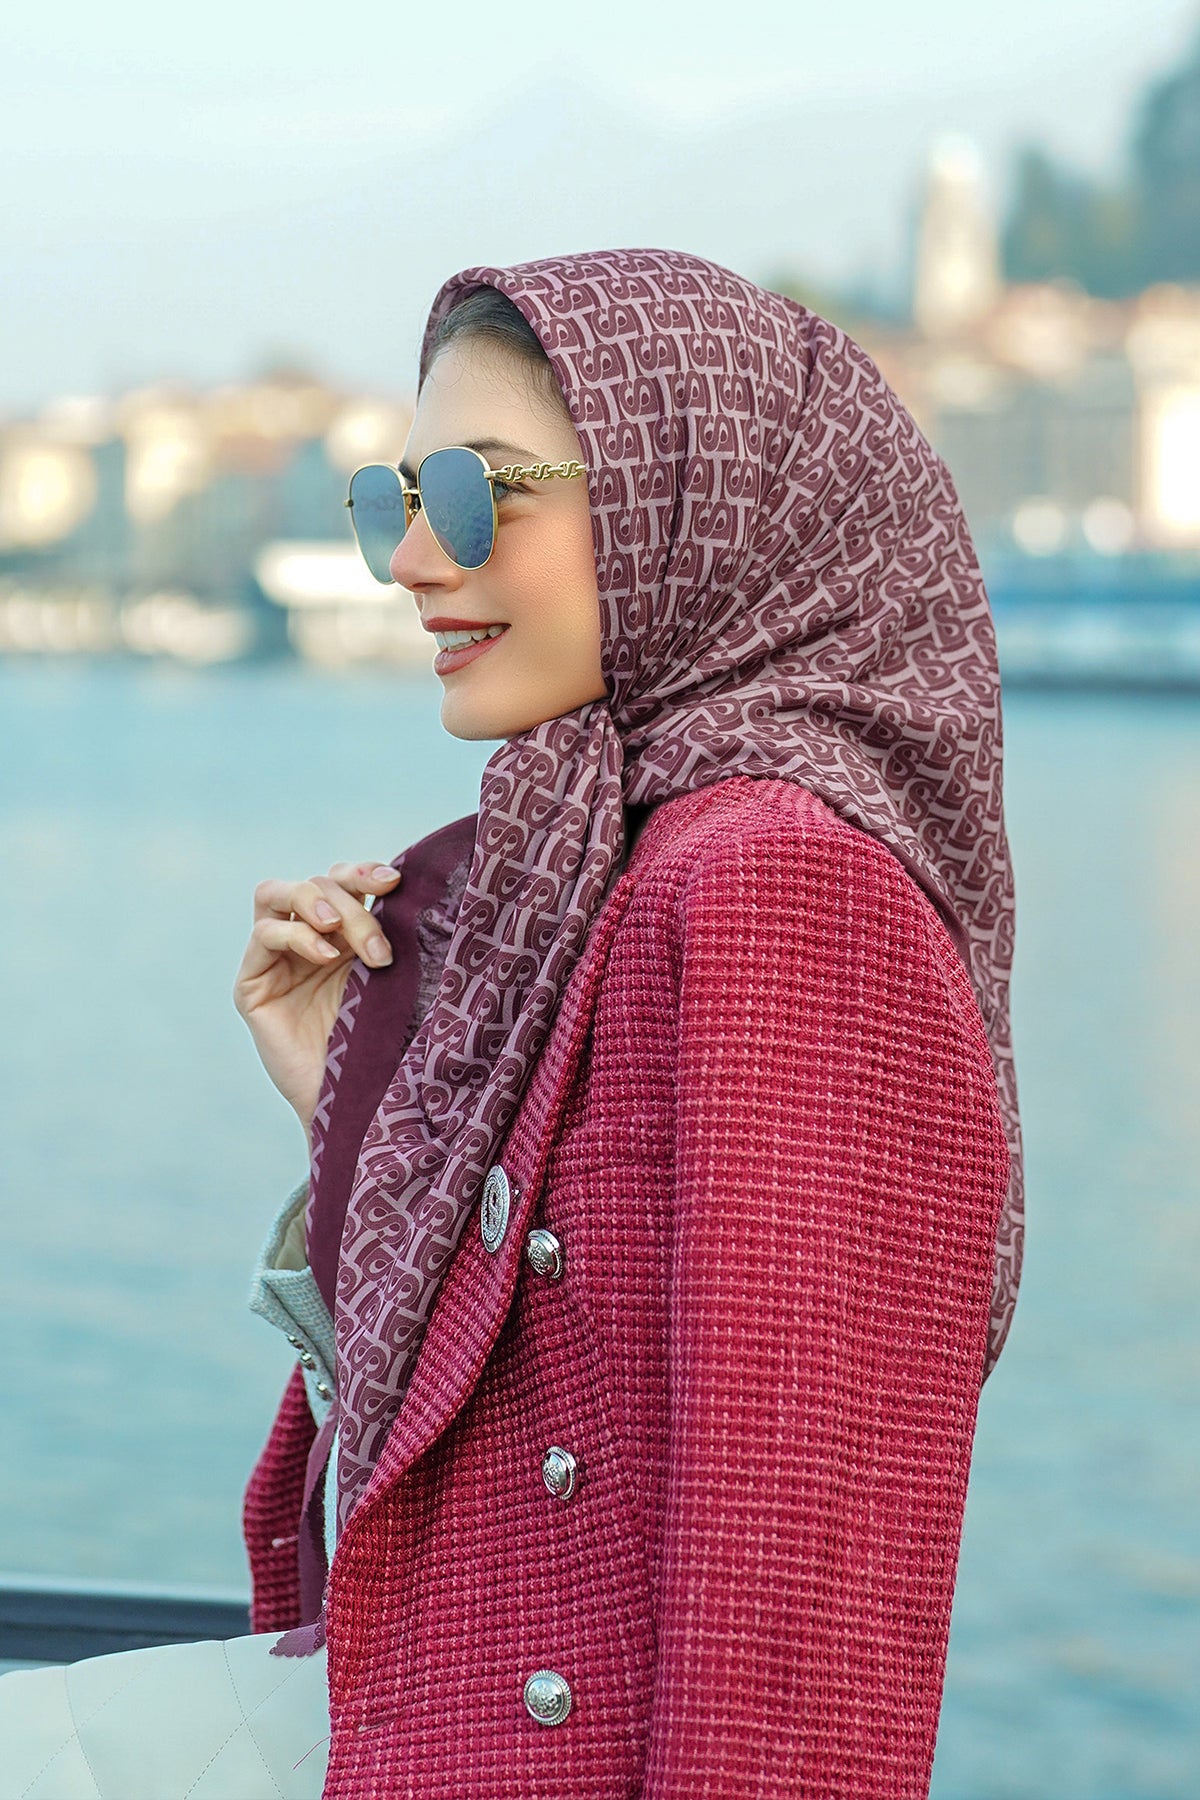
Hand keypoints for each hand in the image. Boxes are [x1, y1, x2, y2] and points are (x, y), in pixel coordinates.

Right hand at [233, 860, 400, 1140]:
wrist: (357, 1101)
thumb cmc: (381, 1043)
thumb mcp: (389, 978)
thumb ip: (386, 934)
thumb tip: (407, 884)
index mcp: (342, 934)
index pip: (343, 880)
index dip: (364, 872)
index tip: (396, 882)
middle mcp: (307, 939)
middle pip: (316, 883)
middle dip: (351, 904)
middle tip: (378, 947)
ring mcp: (275, 959)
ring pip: (277, 893)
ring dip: (316, 904)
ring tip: (338, 932)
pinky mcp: (251, 983)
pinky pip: (264, 935)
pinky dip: (296, 935)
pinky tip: (323, 957)